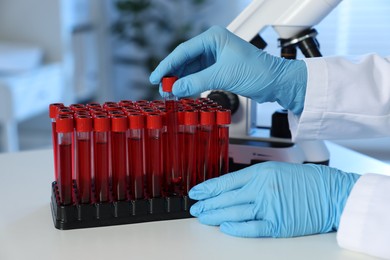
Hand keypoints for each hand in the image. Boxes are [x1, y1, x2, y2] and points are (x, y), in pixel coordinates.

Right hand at [150, 26, 307, 113]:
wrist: (276, 82)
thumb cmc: (257, 71)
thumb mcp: (223, 76)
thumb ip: (196, 82)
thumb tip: (175, 88)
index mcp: (213, 38)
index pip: (183, 51)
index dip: (167, 66)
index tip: (156, 78)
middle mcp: (213, 45)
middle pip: (185, 60)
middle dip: (173, 75)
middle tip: (163, 89)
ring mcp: (216, 57)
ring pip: (191, 69)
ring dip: (181, 81)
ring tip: (171, 94)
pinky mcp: (220, 68)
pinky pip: (200, 76)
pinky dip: (191, 85)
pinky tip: (184, 93)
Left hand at [189, 161, 359, 237]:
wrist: (330, 192)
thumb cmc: (306, 181)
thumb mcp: (275, 170)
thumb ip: (252, 179)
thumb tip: (229, 189)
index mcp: (260, 173)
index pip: (226, 181)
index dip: (208, 188)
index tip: (196, 192)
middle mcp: (262, 188)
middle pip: (226, 198)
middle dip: (208, 203)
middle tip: (196, 208)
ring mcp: (269, 207)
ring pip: (234, 212)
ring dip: (216, 215)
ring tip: (204, 217)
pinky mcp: (278, 224)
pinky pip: (252, 227)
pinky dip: (236, 228)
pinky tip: (224, 227)